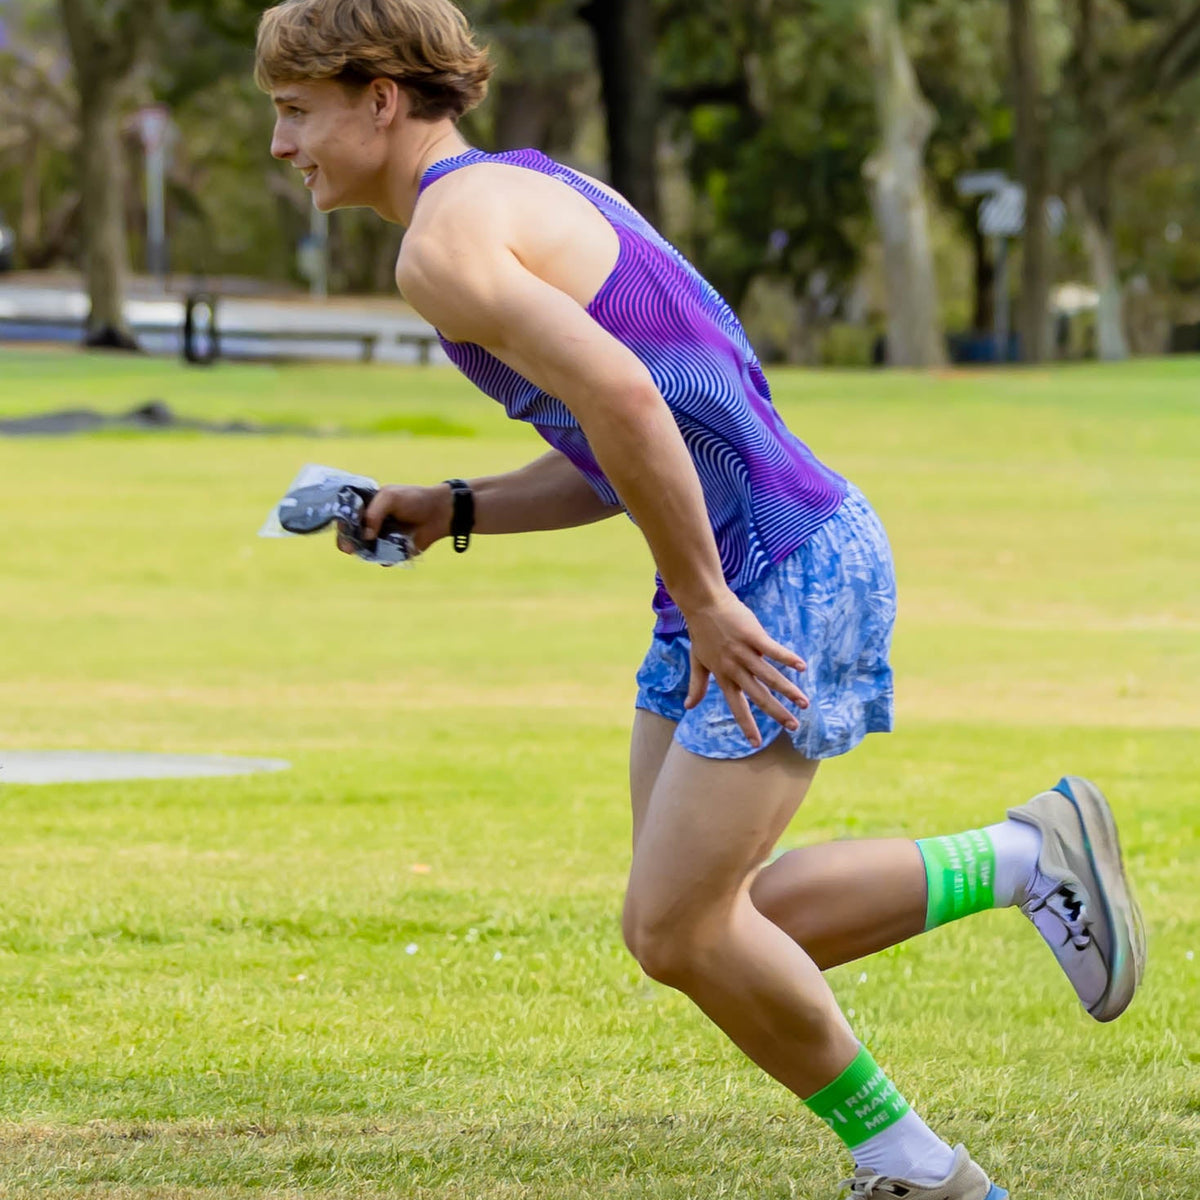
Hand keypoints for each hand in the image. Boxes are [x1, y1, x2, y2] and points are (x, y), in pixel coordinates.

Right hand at [336, 483, 450, 555]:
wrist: (438, 513)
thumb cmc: (413, 500)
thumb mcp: (390, 498)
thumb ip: (374, 513)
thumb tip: (365, 535)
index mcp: (365, 508)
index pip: (345, 517)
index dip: (341, 524)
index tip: (343, 529)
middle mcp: (369, 525)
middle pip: (350, 537)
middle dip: (347, 542)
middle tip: (349, 548)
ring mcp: (379, 539)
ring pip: (364, 550)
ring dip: (365, 551)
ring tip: (372, 546)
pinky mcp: (391, 552)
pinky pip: (382, 559)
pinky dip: (384, 558)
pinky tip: (393, 548)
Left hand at [682, 591, 808, 747]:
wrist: (703, 604)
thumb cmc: (701, 632)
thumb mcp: (697, 661)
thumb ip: (697, 685)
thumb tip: (689, 707)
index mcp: (723, 676)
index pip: (736, 706)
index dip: (747, 725)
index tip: (756, 743)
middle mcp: (734, 668)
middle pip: (758, 696)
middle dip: (777, 713)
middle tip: (793, 727)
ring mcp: (744, 652)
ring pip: (769, 676)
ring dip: (788, 690)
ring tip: (804, 703)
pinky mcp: (753, 636)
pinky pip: (773, 650)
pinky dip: (787, 659)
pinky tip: (801, 667)